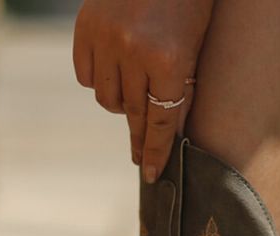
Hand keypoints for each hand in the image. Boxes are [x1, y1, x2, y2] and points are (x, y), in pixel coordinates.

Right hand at [73, 0, 213, 181]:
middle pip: (133, 114)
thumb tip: (167, 135)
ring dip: (120, 106)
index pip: (160, 122)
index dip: (155, 151)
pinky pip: (86, 76)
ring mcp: (105, 39)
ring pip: (107, 99)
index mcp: (168, 61)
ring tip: (133, 98)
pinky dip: (99, 82)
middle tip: (139, 156)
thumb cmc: (188, 5)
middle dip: (138, 137)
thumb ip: (180, 91)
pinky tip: (113, 76)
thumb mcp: (194, 49)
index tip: (149, 173)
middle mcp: (133, 53)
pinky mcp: (85, 27)